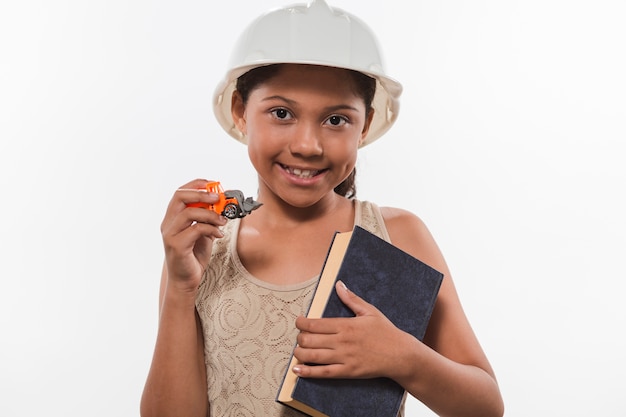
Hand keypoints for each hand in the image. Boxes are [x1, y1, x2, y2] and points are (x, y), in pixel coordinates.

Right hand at [160, 179, 227, 292]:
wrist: (185, 281)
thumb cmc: (193, 256)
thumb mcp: (203, 233)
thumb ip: (208, 218)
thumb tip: (222, 203)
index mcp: (172, 217)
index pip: (180, 192)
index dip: (196, 185)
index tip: (212, 183)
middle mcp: (168, 223)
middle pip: (179, 197)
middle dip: (201, 194)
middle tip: (218, 197)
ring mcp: (170, 234)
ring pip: (189, 213)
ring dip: (210, 214)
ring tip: (223, 221)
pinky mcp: (177, 246)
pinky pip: (196, 229)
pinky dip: (211, 229)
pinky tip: (219, 235)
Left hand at [293, 281, 412, 379]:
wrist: (400, 354)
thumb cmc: (385, 332)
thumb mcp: (370, 311)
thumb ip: (351, 299)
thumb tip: (339, 285)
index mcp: (346, 325)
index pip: (315, 324)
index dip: (301, 323)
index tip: (298, 322)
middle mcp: (342, 341)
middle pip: (310, 340)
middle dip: (300, 338)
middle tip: (300, 337)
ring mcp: (344, 358)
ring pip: (313, 356)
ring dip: (300, 353)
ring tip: (297, 351)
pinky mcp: (348, 372)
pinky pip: (324, 373)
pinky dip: (308, 372)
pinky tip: (297, 370)